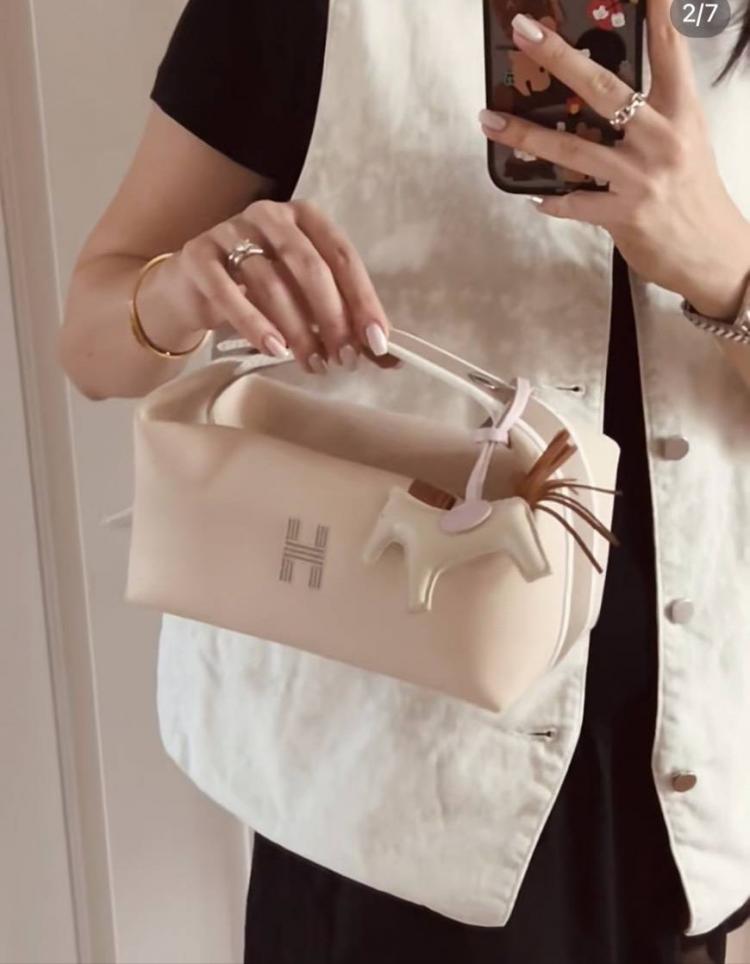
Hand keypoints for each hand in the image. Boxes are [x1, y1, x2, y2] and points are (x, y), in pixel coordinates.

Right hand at [138, 198, 390, 373]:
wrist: (189, 292)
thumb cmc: (257, 294)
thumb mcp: (305, 305)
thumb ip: (345, 325)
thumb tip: (389, 357)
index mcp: (305, 220)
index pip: (342, 256)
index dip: (363, 299)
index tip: (377, 341)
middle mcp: (270, 217)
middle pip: (309, 266)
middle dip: (332, 317)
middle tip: (344, 358)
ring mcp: (230, 232)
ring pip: (271, 281)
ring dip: (298, 328)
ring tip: (312, 363)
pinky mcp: (198, 256)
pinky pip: (230, 292)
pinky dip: (255, 324)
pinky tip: (274, 349)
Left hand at [479, 0, 749, 319]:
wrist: (711, 253)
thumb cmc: (692, 192)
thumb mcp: (685, 140)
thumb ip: (652, 113)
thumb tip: (599, 94)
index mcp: (681, 112)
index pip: (670, 50)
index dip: (657, 13)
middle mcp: (662, 139)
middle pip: (603, 89)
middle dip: (560, 57)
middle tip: (524, 33)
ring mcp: (641, 178)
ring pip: (573, 148)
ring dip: (526, 133)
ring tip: (489, 120)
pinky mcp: (624, 215)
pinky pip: (574, 204)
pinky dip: (552, 201)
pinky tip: (536, 197)